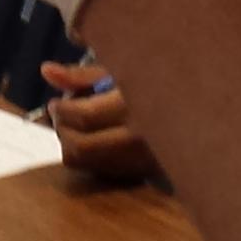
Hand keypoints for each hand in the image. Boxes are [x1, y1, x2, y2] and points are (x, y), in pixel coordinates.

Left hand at [37, 61, 157, 180]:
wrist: (194, 107)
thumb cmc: (152, 82)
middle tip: (60, 115)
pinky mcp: (141, 171)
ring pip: (87, 162)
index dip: (61, 111)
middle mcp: (139, 135)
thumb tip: (46, 71)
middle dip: (62, 130)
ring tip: (77, 124)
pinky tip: (95, 137)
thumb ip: (81, 74)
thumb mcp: (120, 70)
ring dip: (71, 144)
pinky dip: (89, 155)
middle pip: (81, 147)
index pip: (84, 117)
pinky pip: (101, 169)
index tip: (55, 103)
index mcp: (134, 104)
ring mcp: (141, 157)